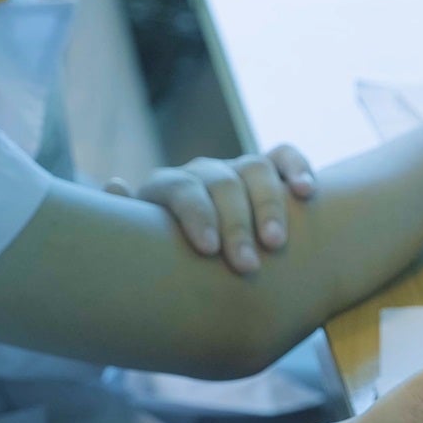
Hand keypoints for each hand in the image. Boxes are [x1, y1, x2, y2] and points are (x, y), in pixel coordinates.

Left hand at [105, 145, 315, 273]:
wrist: (198, 264)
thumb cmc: (167, 265)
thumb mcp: (141, 251)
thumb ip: (124, 225)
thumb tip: (114, 184)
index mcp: (166, 190)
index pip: (179, 189)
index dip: (196, 215)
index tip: (209, 251)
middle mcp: (201, 174)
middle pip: (221, 183)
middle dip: (236, 224)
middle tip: (247, 266)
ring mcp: (235, 171)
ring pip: (255, 168)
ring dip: (270, 204)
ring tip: (277, 244)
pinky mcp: (268, 173)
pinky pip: (283, 156)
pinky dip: (297, 169)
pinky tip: (307, 193)